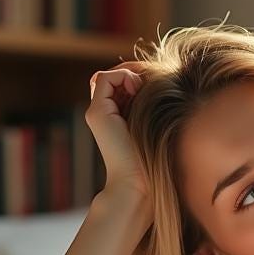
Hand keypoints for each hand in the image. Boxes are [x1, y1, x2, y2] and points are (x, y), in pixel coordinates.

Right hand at [87, 61, 149, 195]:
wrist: (136, 180)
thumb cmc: (150, 157)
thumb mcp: (152, 125)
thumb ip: (149, 107)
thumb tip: (156, 83)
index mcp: (114, 116)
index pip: (120, 84)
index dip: (136, 78)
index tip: (153, 87)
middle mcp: (101, 112)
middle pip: (115, 78)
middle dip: (134, 74)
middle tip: (148, 86)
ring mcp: (97, 111)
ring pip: (109, 76)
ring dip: (129, 75)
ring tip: (142, 89)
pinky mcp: (97, 112)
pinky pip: (106, 78)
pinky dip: (123, 76)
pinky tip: (136, 89)